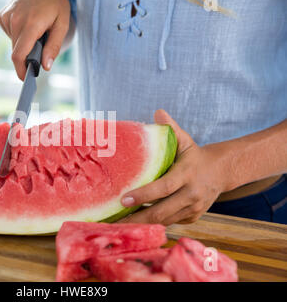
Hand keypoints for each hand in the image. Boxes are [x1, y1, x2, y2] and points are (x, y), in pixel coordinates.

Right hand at [0, 0, 70, 79]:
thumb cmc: (55, 1)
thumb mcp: (62, 24)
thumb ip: (53, 47)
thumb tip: (45, 66)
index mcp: (30, 25)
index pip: (19, 55)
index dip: (21, 70)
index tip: (25, 79)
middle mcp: (15, 21)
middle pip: (17, 52)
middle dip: (27, 56)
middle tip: (41, 48)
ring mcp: (6, 17)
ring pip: (14, 43)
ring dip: (24, 43)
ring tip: (36, 29)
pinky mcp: (2, 15)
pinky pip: (9, 34)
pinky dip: (18, 34)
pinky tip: (27, 23)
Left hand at [120, 109, 229, 224]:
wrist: (221, 172)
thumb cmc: (195, 155)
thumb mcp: (185, 140)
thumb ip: (171, 129)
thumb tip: (158, 112)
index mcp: (187, 174)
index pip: (163, 188)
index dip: (143, 195)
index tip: (123, 200)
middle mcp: (191, 194)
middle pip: (161, 211)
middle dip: (137, 218)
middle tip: (115, 221)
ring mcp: (193, 208)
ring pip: (164, 221)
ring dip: (143, 223)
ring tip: (121, 224)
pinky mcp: (193, 217)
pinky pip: (170, 222)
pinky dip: (154, 223)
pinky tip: (137, 222)